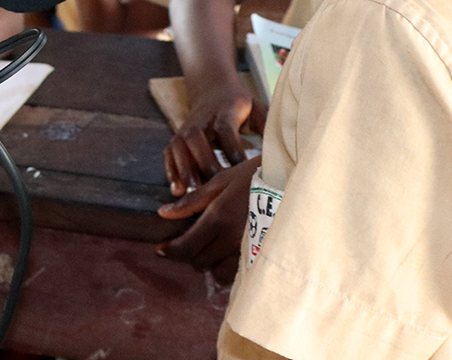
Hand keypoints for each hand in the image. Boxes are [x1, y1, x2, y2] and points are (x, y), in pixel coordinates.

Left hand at [156, 156, 257, 281]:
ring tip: (207, 251)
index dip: (170, 251)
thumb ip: (192, 201)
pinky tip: (225, 256)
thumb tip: (164, 213)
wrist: (290, 182)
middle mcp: (232, 240)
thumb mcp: (220, 182)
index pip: (186, 247)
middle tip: (185, 244)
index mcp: (218, 220)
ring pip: (219, 274)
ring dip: (209, 265)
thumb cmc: (252, 177)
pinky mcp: (261, 256)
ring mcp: (248, 251)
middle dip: (188, 256)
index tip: (162, 249)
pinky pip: (238, 273)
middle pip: (199, 262)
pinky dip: (227, 269)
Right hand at [163, 81, 263, 192]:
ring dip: (184, 168)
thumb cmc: (242, 104)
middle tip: (214, 185)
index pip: (225, 128)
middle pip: (196, 137)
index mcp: (225, 109)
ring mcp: (186, 127)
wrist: (213, 87)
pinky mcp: (177, 137)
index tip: (240, 171)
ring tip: (191, 192)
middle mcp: (202, 118)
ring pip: (179, 146)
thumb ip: (268, 127)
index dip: (232, 149)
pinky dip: (171, 170)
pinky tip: (177, 190)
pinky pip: (169, 153)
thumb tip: (286, 148)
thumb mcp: (257, 108)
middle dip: (204, 161)